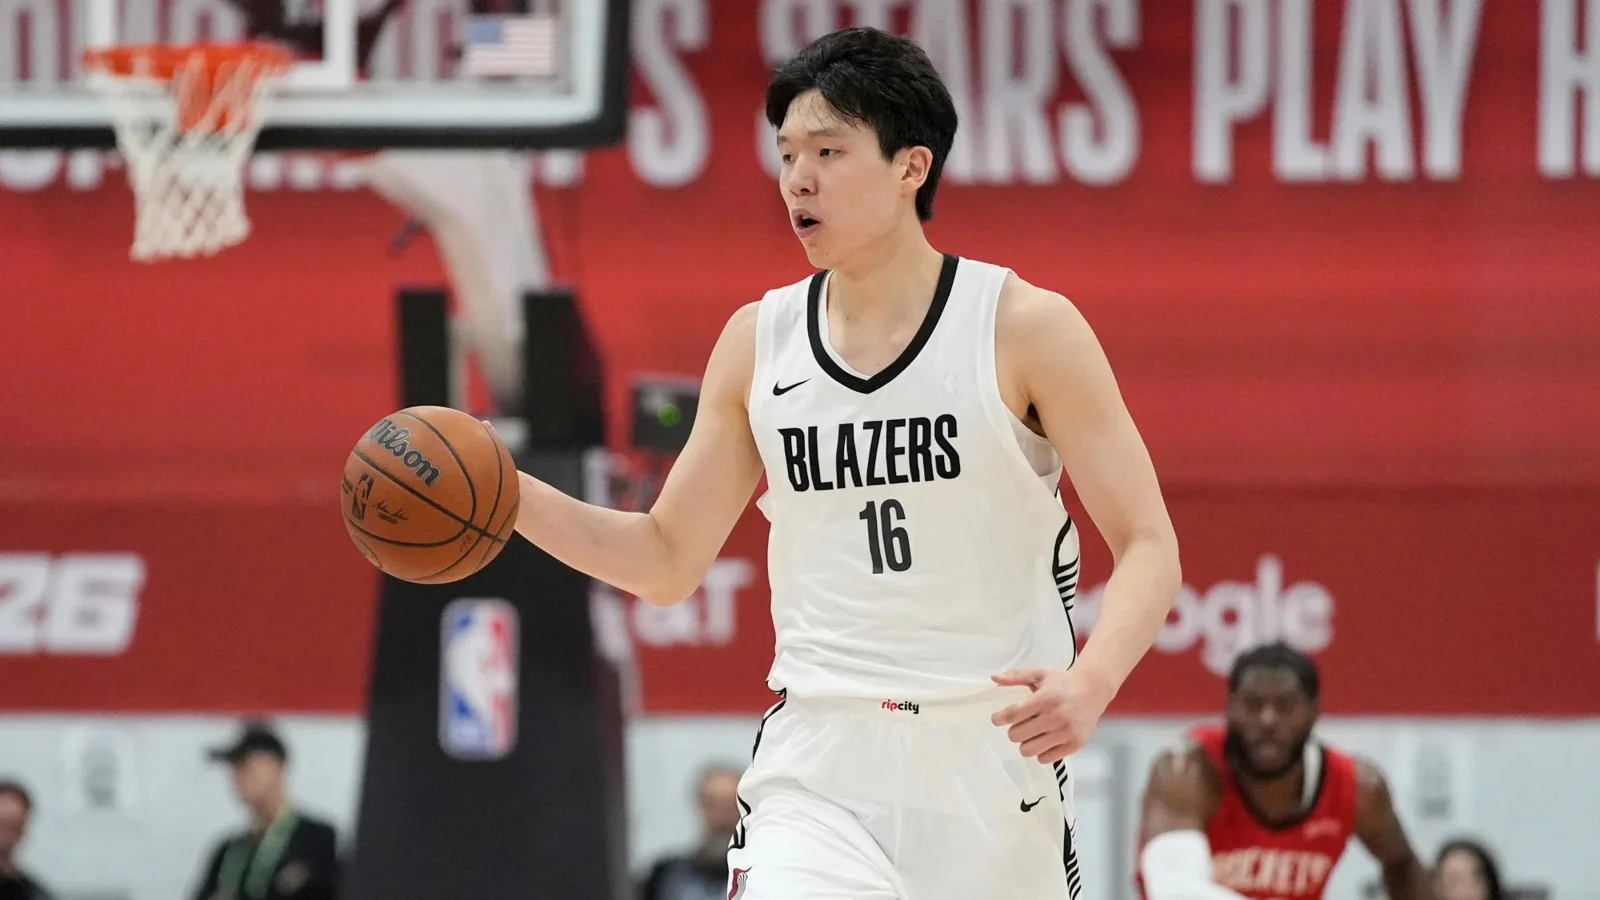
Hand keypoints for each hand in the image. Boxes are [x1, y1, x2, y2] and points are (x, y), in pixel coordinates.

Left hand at [990, 667, 1113, 763]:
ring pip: (1029, 750)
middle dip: (1014, 730)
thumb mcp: (1039, 674)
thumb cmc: (1063, 682)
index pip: (1012, 715)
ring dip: (1025, 743)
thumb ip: (1015, 676)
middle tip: (1020, 724)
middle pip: (1017, 735)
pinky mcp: (1075, 744)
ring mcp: (1066, 733)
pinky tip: (1045, 740)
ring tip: (1031, 734)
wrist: (1093, 689)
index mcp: (1045, 698)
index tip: (997, 719)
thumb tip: (993, 677)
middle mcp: (1055, 717)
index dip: (999, 718)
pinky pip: (1046, 758)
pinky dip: (1041, 751)